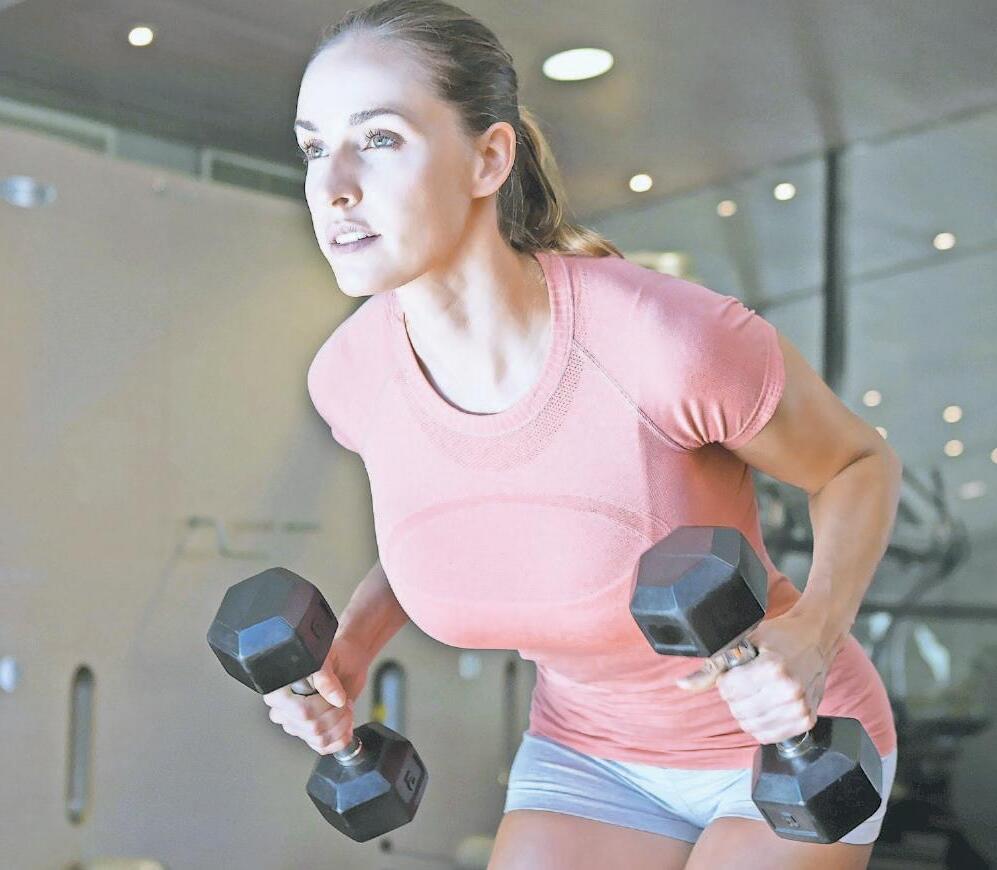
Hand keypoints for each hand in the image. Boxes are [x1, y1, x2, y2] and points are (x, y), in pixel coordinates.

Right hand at [263, 634, 371, 754]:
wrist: (347, 662)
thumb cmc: (333, 657)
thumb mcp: (326, 659)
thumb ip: (326, 678)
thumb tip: (335, 698)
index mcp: (279, 691)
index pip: (299, 711)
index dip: (321, 707)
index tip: (334, 697)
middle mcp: (284, 710)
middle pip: (311, 727)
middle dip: (336, 714)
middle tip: (343, 700)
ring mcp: (297, 724)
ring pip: (319, 738)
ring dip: (341, 724)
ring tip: (346, 709)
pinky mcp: (311, 734)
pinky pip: (323, 747)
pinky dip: (340, 738)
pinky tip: (345, 723)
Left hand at [675, 607, 835, 743]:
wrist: (816, 639)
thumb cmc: (780, 637)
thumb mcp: (744, 643)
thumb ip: (713, 668)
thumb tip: (682, 684)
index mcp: (772, 668)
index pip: (728, 690)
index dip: (727, 680)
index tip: (737, 671)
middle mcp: (788, 691)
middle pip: (738, 710)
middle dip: (736, 697)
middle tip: (748, 681)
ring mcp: (800, 708)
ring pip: (752, 726)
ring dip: (748, 712)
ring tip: (758, 692)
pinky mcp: (807, 720)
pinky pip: (770, 735)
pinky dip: (762, 724)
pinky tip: (766, 706)